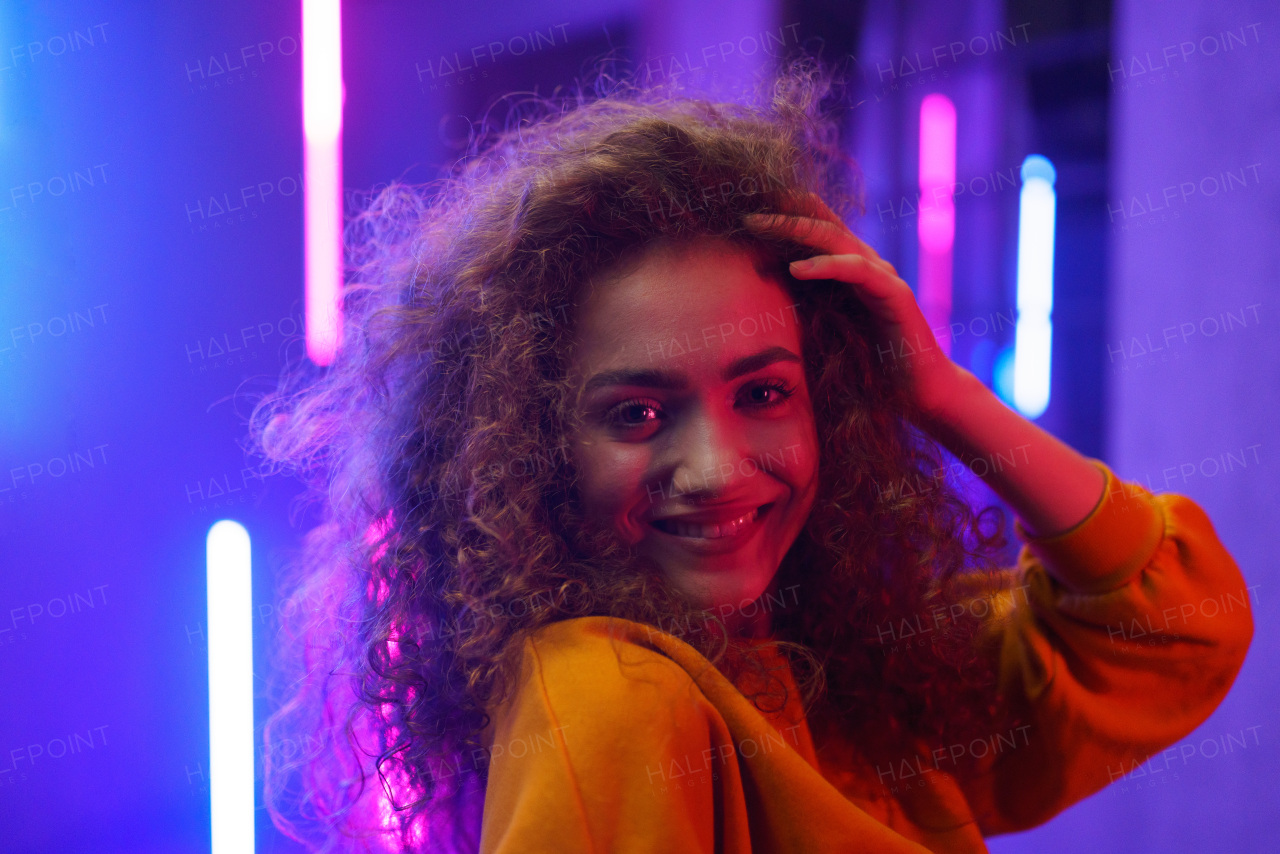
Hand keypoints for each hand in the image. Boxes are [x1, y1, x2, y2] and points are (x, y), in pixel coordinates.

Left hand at [742, 191, 961, 415]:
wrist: (921, 393)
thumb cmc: (872, 368)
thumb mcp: (826, 334)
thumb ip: (803, 310)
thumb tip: (757, 302)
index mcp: (850, 272)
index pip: (817, 231)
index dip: (785, 216)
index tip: (746, 212)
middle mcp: (868, 266)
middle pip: (822, 226)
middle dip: (782, 216)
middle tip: (745, 212)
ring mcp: (884, 276)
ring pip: (836, 240)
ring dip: (796, 230)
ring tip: (761, 226)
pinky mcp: (896, 295)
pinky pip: (858, 270)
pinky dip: (826, 266)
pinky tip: (796, 268)